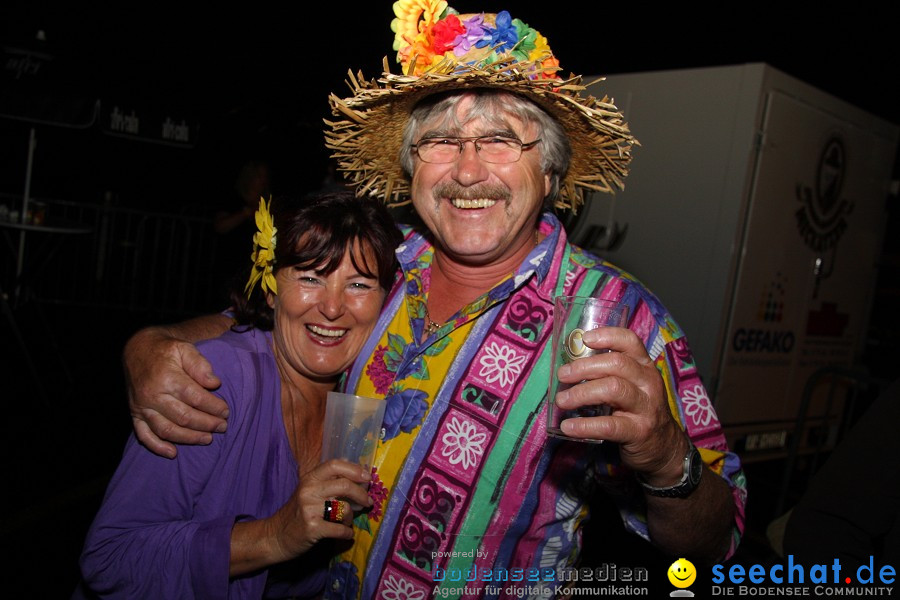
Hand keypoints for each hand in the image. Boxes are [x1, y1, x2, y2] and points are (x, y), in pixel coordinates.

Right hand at [124, 326, 226, 457]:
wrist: (137, 350)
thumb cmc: (166, 350)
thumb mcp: (185, 348)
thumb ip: (200, 365)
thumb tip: (214, 383)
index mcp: (166, 378)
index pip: (195, 397)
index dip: (213, 406)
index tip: (226, 411)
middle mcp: (152, 395)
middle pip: (183, 417)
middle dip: (206, 424)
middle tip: (223, 426)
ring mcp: (141, 407)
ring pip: (167, 430)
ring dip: (189, 438)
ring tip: (208, 439)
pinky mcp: (135, 415)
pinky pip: (144, 435)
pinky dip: (157, 447)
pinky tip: (173, 453)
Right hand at [263, 460, 372, 560]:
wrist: (275, 536)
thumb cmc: (297, 513)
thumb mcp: (308, 491)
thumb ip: (327, 482)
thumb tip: (357, 474)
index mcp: (310, 478)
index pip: (334, 465)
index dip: (354, 469)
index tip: (368, 478)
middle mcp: (309, 490)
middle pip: (344, 485)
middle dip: (361, 494)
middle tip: (367, 502)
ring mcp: (309, 509)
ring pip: (344, 508)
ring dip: (351, 517)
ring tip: (348, 521)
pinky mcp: (312, 528)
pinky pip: (339, 529)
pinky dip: (347, 533)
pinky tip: (345, 533)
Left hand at [553, 326, 686, 482]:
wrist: (663, 447)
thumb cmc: (638, 411)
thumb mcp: (632, 386)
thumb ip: (609, 374)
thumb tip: (568, 367)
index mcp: (644, 367)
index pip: (630, 342)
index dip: (607, 336)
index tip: (584, 339)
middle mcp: (648, 382)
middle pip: (616, 364)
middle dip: (584, 367)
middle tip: (562, 376)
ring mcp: (646, 407)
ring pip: (613, 389)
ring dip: (582, 393)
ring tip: (562, 400)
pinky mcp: (639, 431)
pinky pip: (609, 425)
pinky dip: (585, 425)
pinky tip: (568, 427)